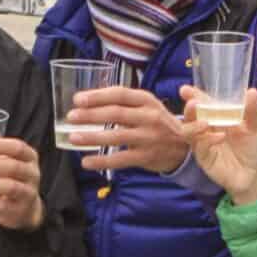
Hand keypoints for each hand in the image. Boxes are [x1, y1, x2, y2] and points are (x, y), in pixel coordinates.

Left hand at [0, 135, 45, 231]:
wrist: (23, 208)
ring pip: (10, 187)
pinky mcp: (18, 210)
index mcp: (28, 157)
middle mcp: (32, 174)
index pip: (18, 148)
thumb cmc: (7, 177)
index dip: (1, 146)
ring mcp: (28, 193)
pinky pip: (2, 205)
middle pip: (13, 167)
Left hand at [72, 85, 191, 174]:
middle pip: (116, 114)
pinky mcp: (147, 157)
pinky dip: (102, 161)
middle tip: (71, 117)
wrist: (185, 147)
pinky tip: (86, 162)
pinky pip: (120, 159)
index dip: (98, 96)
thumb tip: (89, 99)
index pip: (119, 94)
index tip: (77, 99)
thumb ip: (124, 102)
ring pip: (116, 136)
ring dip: (92, 137)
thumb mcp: (148, 106)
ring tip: (73, 138)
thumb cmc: (158, 123)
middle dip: (90, 115)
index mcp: (146, 100)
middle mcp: (149, 117)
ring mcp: (149, 137)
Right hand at [176, 86, 256, 204]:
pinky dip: (207, 140)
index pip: (204, 103)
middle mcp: (208, 127)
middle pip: (192, 115)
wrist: (256, 174)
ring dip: (193, 124)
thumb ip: (253, 110)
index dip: (195, 95)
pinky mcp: (204, 157)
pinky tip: (220, 137)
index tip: (185, 90)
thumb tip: (251, 91)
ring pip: (188, 130)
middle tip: (192, 102)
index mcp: (220, 116)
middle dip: (190, 108)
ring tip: (205, 121)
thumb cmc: (256, 148)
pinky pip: (199, 146)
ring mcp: (204, 142)